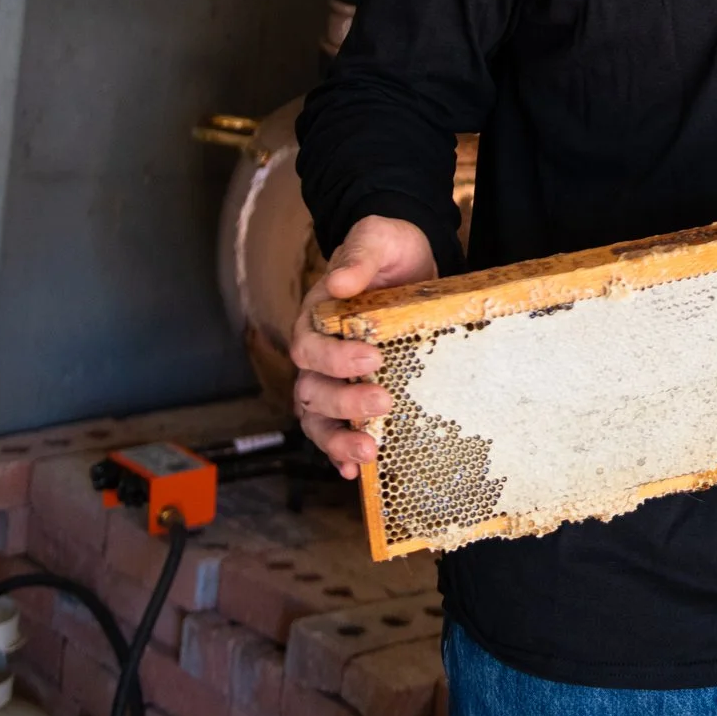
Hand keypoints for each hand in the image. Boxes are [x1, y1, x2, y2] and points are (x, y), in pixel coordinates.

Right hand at [288, 215, 437, 478]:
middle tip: (383, 402)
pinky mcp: (356, 392)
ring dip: (338, 440)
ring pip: (318, 419)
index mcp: (315, 320)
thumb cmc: (386, 249)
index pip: (309, 347)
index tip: (373, 358)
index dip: (335, 359)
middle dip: (344, 403)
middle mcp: (318, 355)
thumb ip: (358, 258)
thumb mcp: (376, 241)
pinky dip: (341, 455)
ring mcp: (334, 379)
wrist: (407, 258)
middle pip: (312, 390)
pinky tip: (357, 474)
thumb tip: (340, 282)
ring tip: (368, 454)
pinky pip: (337, 430)